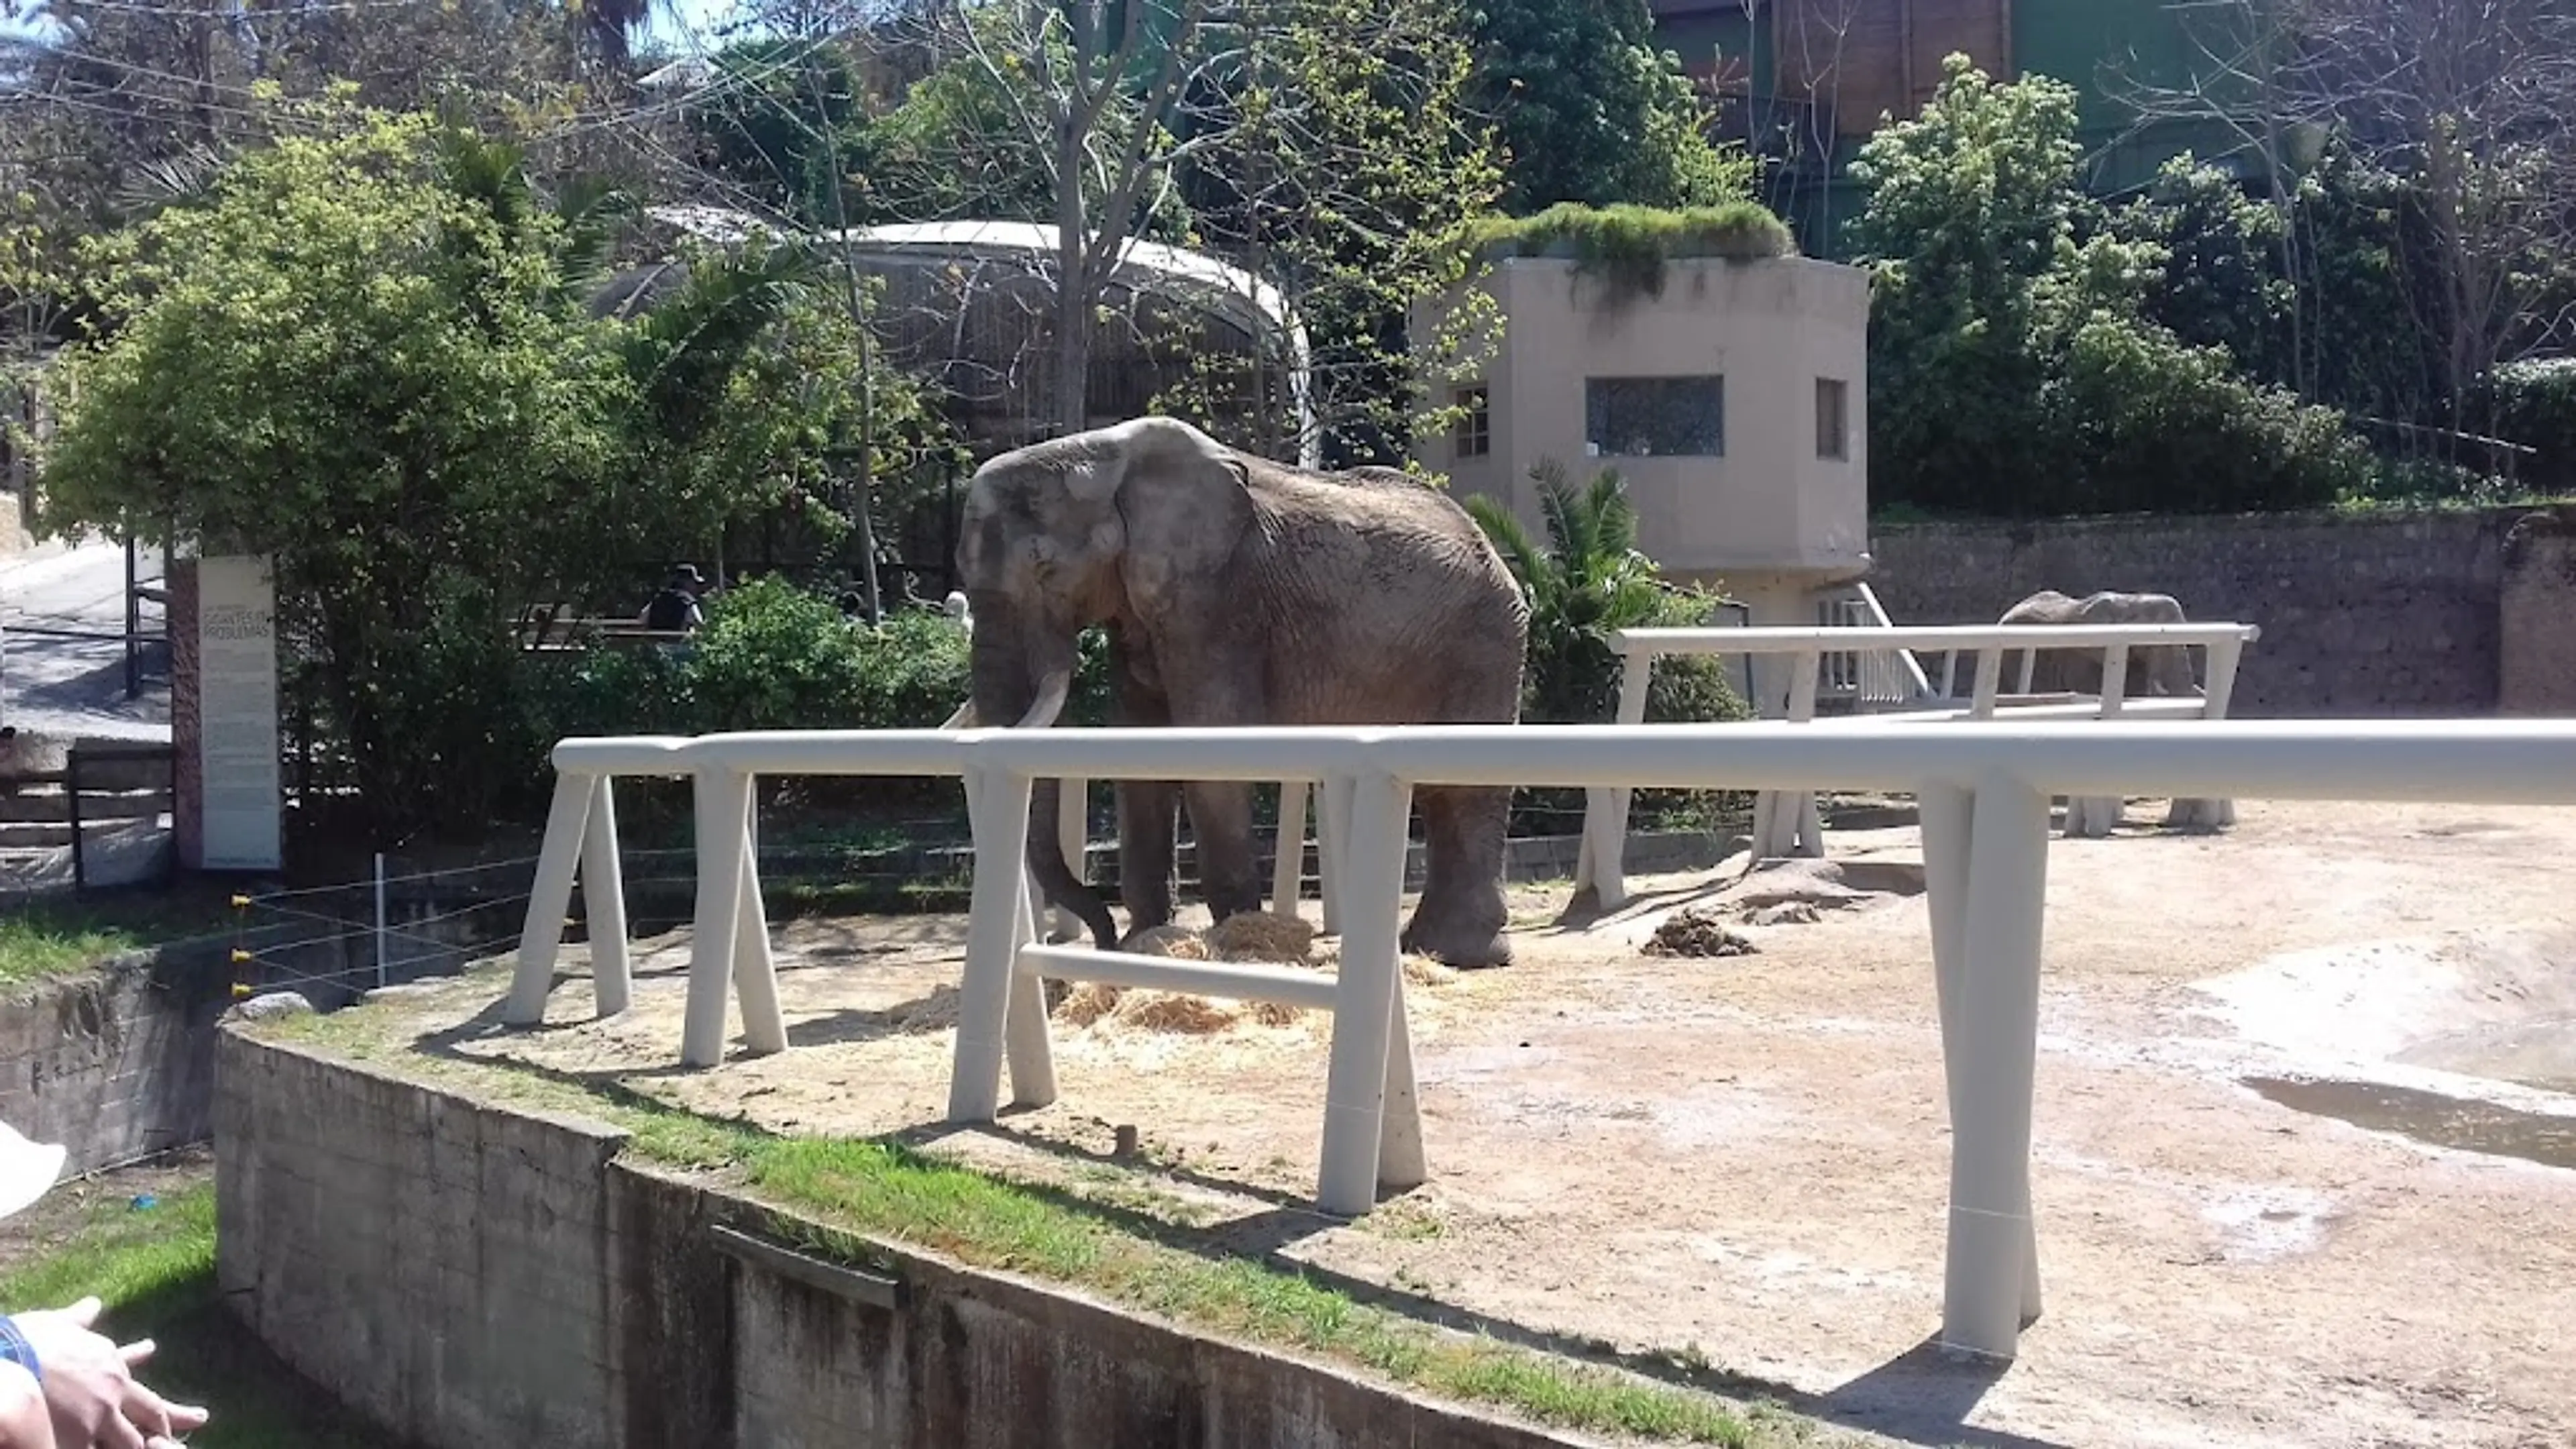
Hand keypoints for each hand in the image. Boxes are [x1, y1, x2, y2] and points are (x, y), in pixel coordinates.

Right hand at [9, 1299, 207, 1448]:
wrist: (6, 1362)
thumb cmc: (28, 1340)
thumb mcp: (60, 1324)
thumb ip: (80, 1319)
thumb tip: (93, 1304)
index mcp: (110, 1366)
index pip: (140, 1381)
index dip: (156, 1393)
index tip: (172, 1383)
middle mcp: (112, 1393)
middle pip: (151, 1413)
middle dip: (170, 1423)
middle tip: (192, 1426)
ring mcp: (97, 1419)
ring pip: (129, 1442)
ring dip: (139, 1445)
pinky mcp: (74, 1441)